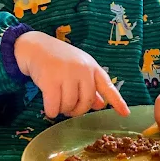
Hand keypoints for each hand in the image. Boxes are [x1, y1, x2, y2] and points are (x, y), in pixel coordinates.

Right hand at [15, 31, 129, 118]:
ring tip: (57, 103)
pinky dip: (51, 111)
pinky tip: (50, 108)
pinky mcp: (50, 80)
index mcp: (92, 67)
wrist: (34, 46)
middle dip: (76, 110)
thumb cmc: (58, 59)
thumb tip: (101, 104)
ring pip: (69, 105)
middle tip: (68, 109)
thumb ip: (89, 86)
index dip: (117, 101)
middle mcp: (82, 69)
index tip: (125, 114)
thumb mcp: (78, 68)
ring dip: (62, 110)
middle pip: (86, 102)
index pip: (107, 86)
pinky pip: (54, 106)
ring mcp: (67, 74)